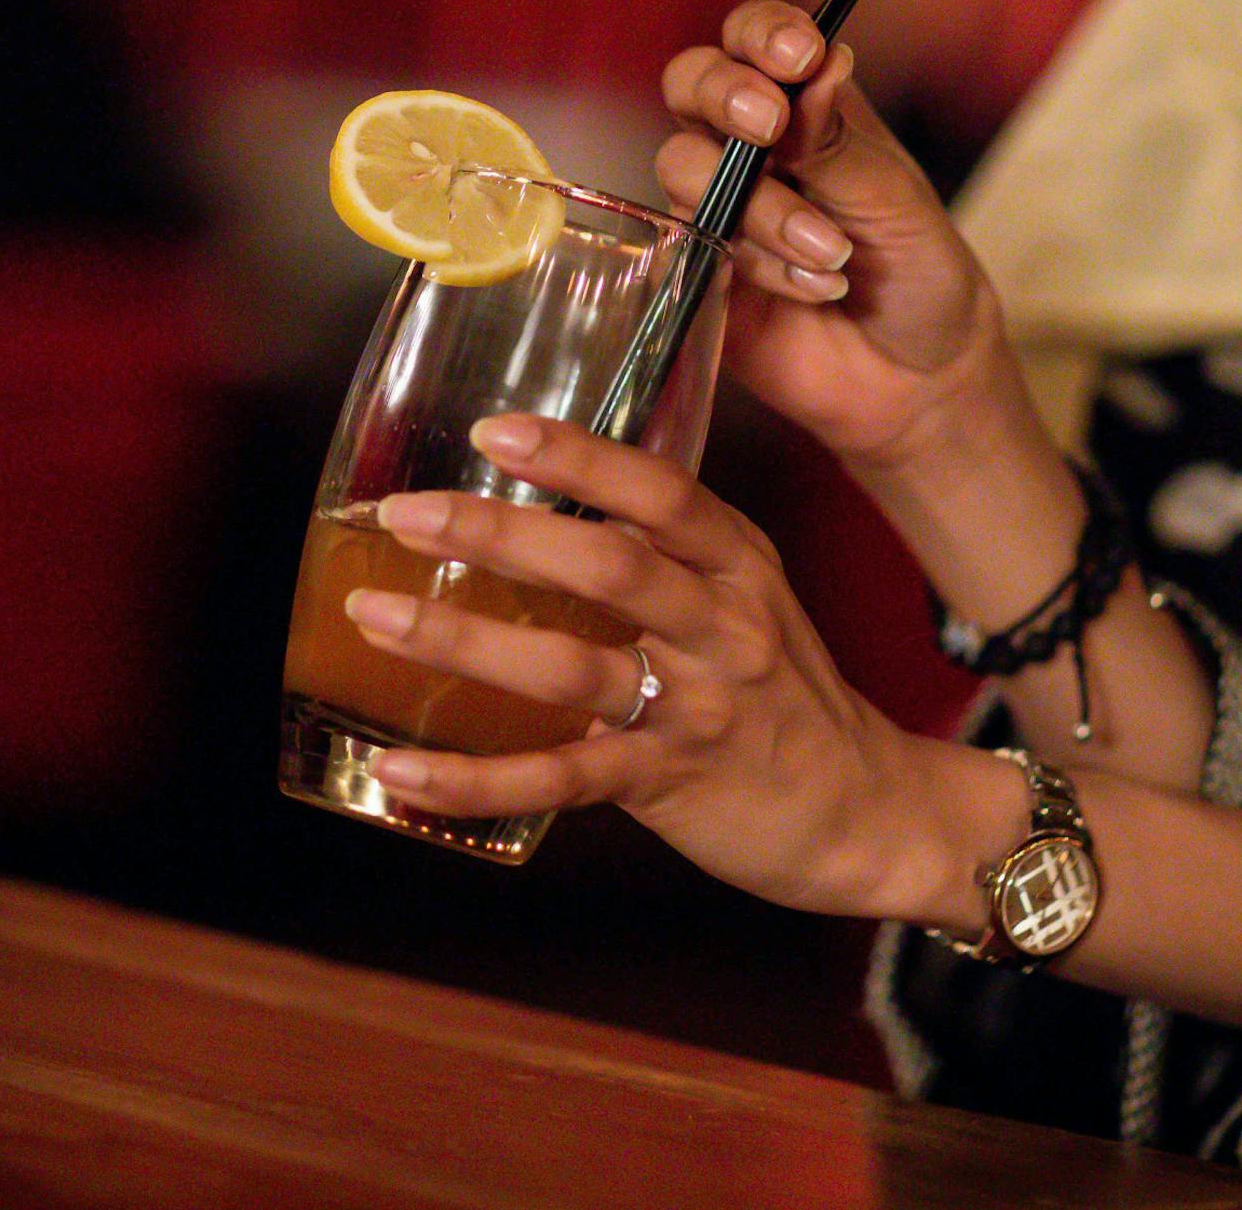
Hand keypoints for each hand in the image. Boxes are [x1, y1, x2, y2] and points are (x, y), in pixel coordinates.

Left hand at [348, 414, 978, 923]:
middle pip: (609, 563)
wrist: (865, 813)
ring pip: (571, 665)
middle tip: (406, 512)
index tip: (491, 429)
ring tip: (377, 616)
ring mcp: (695, 707)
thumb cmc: (779, 692)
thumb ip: (657, 551)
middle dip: (500, 532)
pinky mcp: (667, 784)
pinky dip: (474, 776)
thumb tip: (531, 503)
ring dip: (464, 639)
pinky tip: (401, 769)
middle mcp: (721, 625)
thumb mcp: (740, 597)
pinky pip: (559, 777)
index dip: (577, 456)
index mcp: (734, 562)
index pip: (660, 490)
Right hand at [657, 1, 1010, 466]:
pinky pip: (690, 244)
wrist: (912, 378)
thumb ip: (841, 144)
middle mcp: (748, 147)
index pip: (755, 39)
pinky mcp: (692, 268)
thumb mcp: (898, 202)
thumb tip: (819, 65)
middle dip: (725, 95)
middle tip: (771, 127)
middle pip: (690, 82)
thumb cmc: (918, 274)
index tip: (798, 55)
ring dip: (764, 208)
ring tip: (834, 254)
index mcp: (807, 108)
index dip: (762, 33)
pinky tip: (814, 288)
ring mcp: (714, 207)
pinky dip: (757, 264)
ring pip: (684, 166)